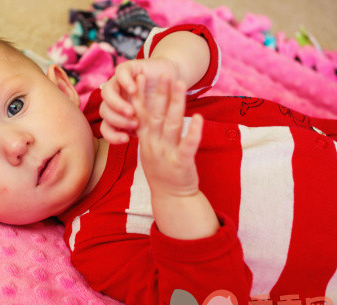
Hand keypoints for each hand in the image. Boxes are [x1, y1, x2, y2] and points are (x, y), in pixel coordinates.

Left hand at [99, 58, 179, 143]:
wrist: (173, 83)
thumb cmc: (162, 108)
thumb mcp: (150, 123)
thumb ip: (139, 131)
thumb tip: (131, 140)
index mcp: (116, 115)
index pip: (106, 128)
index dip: (112, 135)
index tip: (126, 140)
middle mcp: (114, 99)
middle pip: (104, 111)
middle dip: (117, 120)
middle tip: (134, 124)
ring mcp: (118, 83)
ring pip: (106, 94)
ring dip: (117, 105)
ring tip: (132, 111)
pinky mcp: (127, 69)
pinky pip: (119, 74)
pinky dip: (125, 82)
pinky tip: (133, 90)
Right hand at [132, 74, 202, 197]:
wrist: (170, 197)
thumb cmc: (161, 170)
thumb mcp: (149, 148)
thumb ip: (147, 129)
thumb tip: (145, 110)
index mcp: (146, 139)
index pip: (140, 113)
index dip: (139, 94)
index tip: (139, 76)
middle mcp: (153, 144)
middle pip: (156, 114)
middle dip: (160, 93)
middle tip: (164, 73)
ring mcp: (166, 153)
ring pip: (171, 125)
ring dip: (176, 103)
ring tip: (181, 84)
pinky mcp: (181, 163)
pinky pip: (187, 145)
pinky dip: (193, 132)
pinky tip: (199, 118)